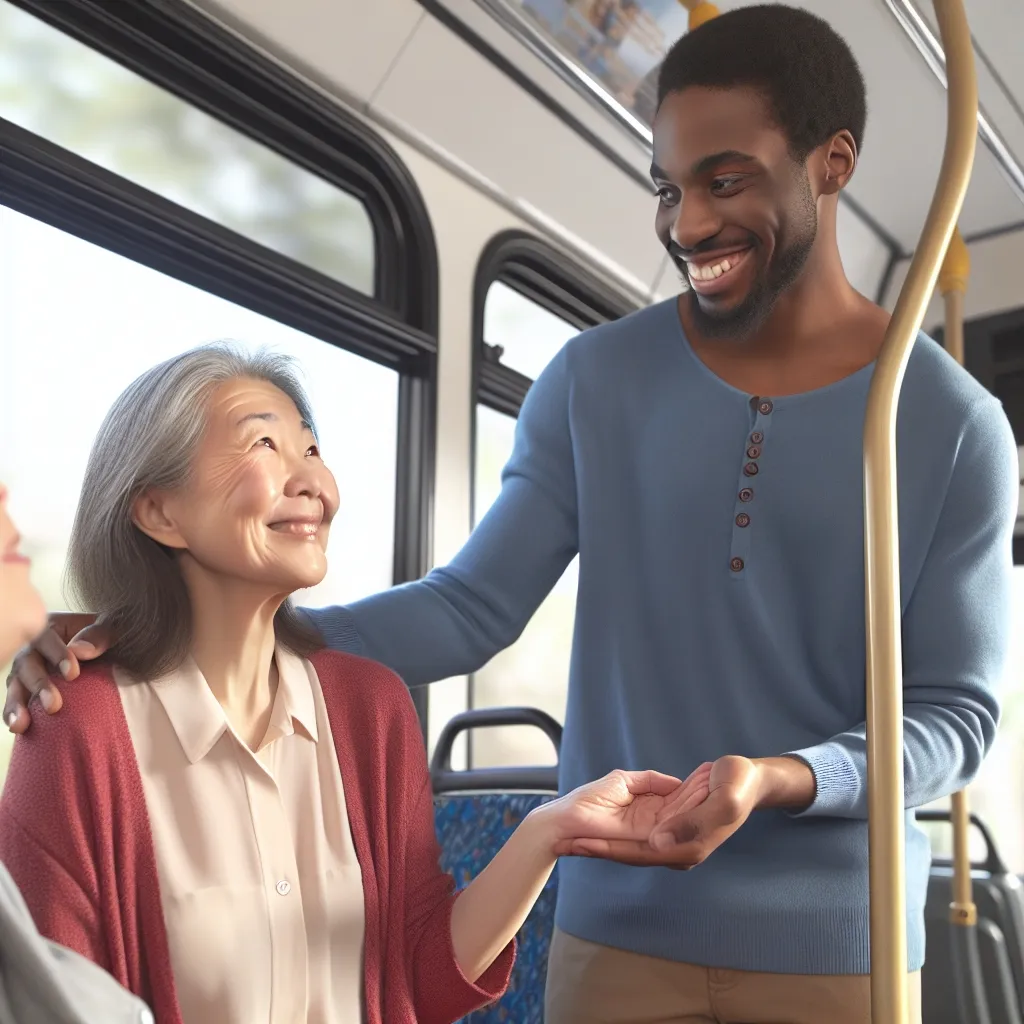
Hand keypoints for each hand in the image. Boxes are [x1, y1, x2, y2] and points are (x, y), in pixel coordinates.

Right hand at [4, 613, 109, 732]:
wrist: (110, 653)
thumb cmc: (111, 636)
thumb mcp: (113, 628)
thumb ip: (101, 634)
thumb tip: (80, 650)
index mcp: (52, 627)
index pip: (47, 638)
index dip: (57, 655)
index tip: (73, 675)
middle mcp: (33, 647)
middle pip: (27, 663)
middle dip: (39, 685)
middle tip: (54, 706)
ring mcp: (27, 670)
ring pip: (16, 684)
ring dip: (17, 704)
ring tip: (20, 724)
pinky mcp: (26, 690)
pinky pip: (16, 701)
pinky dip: (14, 713)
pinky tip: (18, 728)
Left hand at [555, 755, 815, 868]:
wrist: (749, 779)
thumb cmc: (739, 786)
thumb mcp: (721, 801)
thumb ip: (689, 824)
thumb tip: (655, 843)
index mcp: (689, 847)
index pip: (639, 852)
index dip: (608, 848)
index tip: (578, 842)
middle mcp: (679, 849)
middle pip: (629, 852)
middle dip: (597, 847)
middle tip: (562, 842)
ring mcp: (675, 838)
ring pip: (630, 843)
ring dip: (602, 840)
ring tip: (569, 836)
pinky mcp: (672, 824)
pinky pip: (639, 829)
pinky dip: (616, 829)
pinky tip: (595, 825)